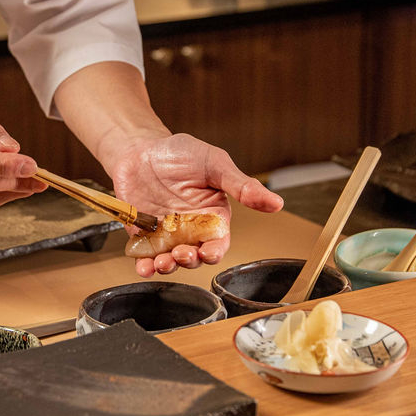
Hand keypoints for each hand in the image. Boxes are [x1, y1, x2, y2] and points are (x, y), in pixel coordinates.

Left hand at [106, 133, 282, 276]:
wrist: (139, 148)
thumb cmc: (179, 153)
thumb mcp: (215, 164)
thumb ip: (242, 186)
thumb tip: (276, 203)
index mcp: (212, 216)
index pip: (218, 242)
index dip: (214, 251)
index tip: (208, 252)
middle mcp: (189, 229)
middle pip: (195, 257)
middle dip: (189, 261)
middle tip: (182, 254)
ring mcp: (165, 234)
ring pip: (170, 261)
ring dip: (167, 267)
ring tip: (163, 262)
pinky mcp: (142, 235)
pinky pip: (144, 257)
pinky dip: (144, 266)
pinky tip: (144, 266)